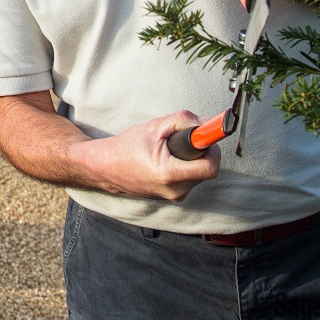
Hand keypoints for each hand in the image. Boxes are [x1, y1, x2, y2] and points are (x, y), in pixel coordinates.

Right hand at [71, 110, 220, 201]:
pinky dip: (186, 167)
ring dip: (193, 160)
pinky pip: (190, 180)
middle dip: (201, 152)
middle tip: (184, 140)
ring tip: (171, 151)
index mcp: (169, 173)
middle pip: (206, 170)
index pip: (211, 167)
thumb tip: (207, 123)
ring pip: (200, 175)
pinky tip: (169, 160)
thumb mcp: (155, 127)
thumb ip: (183, 121)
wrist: (107, 167)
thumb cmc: (128, 146)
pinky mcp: (173, 197)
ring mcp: (174, 197)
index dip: (212, 150)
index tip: (207, 137)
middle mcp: (175, 190)